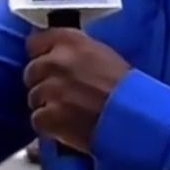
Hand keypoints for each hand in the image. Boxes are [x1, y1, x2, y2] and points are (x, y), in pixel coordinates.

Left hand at [23, 28, 131, 152]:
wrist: (137, 119)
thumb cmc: (127, 88)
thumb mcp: (102, 55)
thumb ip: (74, 51)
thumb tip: (54, 53)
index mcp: (71, 42)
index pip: (36, 42)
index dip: (40, 55)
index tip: (45, 63)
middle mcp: (57, 61)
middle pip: (32, 71)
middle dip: (43, 83)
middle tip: (62, 94)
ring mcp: (51, 89)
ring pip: (34, 96)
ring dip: (47, 105)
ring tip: (69, 112)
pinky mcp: (49, 116)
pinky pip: (38, 119)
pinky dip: (49, 126)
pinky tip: (67, 127)